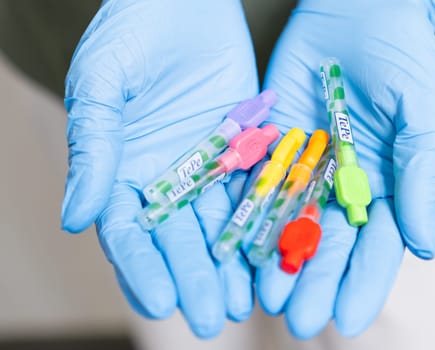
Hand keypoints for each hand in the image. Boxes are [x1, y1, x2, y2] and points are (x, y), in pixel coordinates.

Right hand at [61, 0, 256, 337]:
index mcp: (122, 171)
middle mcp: (164, 178)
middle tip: (210, 317)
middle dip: (193, 277)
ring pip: (218, 225)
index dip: (142, 268)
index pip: (127, 232)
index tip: (162, 302)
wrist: (184, 1)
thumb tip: (75, 219)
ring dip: (230, 265)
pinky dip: (261, 224)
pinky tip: (271, 255)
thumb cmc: (131, 32)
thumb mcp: (104, 85)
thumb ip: (95, 150)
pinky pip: (253, 192)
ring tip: (242, 303)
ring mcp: (206, 167)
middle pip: (177, 239)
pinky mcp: (243, 151)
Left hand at [255, 0, 434, 337]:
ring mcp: (303, 168)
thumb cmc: (402, 60)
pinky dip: (248, 216)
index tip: (346, 318)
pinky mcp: (271, 145)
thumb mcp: (423, 117)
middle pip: (327, 243)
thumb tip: (428, 246)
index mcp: (384, 186)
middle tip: (297, 319)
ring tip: (265, 296)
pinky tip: (238, 247)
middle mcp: (341, 185)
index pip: (377, 246)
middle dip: (313, 282)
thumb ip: (421, 178)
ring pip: (288, 223)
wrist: (358, 12)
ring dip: (276, 260)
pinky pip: (257, 184)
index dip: (362, 284)